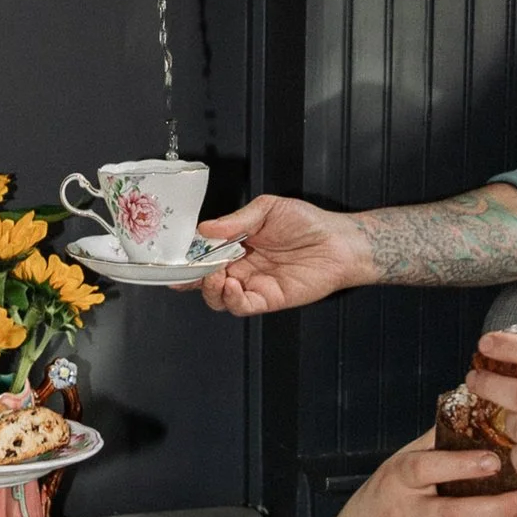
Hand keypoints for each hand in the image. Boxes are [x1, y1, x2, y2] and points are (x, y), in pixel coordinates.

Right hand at [198, 195, 379, 315]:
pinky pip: (242, 306)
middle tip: (192, 268)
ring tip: (214, 275)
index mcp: (237, 244)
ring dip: (209, 289)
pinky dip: (231, 299)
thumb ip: (236, 221)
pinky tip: (231, 285)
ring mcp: (253, 284)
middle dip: (192, 277)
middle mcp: (242, 266)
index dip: (189, 257)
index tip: (177, 255)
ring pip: (218, 297)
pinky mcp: (268, 299)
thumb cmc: (308, 224)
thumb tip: (206, 228)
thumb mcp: (268, 209)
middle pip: (205, 279)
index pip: (205, 254)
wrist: (338, 242)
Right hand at [329, 430, 516, 516]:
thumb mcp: (401, 465)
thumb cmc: (390, 496)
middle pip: (451, 514)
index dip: (458, 465)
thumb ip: (435, 441)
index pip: (424, 469)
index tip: (494, 460)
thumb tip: (474, 403)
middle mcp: (403, 514)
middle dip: (495, 508)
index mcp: (396, 479)